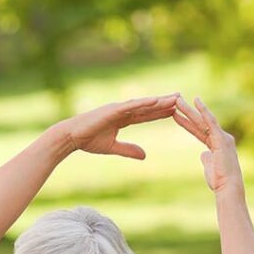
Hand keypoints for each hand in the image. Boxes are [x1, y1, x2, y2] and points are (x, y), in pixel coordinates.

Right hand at [59, 94, 179, 159]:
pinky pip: (132, 106)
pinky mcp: (112, 110)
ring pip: (143, 104)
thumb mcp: (112, 147)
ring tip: (175, 97)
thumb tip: (145, 156)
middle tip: (182, 98)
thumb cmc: (87, 140)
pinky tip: (156, 100)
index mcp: (122, 119)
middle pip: (148, 107)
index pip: (146, 115)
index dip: (160, 113)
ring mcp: (118, 109)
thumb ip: (128, 149)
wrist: (71, 137)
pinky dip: (144, 103)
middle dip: (165, 103)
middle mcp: (122, 111)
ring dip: (159, 100)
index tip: (175, 110)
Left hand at [173, 96, 244, 194]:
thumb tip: (203, 154)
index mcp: (217, 144)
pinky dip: (204, 111)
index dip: (186, 123)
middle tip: (174, 100)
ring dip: (189, 109)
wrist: (228, 186)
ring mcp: (222, 137)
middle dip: (186, 111)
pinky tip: (196, 101)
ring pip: (202, 120)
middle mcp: (221, 137)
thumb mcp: (209, 167)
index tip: (175, 115)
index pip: (198, 130)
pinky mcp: (222, 138)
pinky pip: (211, 122)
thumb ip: (207, 158)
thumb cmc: (219, 180)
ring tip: (177, 99)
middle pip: (199, 122)